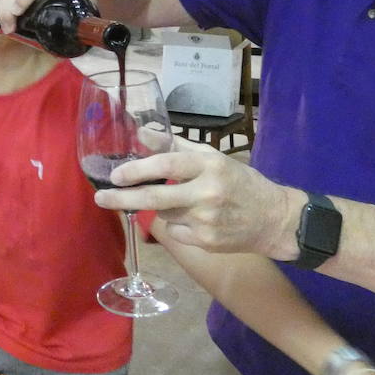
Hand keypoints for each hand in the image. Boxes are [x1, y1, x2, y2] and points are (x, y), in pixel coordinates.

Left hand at [93, 137, 294, 258]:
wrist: (275, 220)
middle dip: (121, 197)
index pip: (166, 164)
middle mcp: (207, 192)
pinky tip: (196, 221)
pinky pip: (175, 232)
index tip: (115, 174)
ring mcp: (206, 220)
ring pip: (164, 214)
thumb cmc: (241, 183)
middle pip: (154, 196)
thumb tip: (140, 132)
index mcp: (209, 166)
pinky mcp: (206, 242)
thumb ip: (175, 145)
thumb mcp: (212, 158)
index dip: (137, 169)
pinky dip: (177, 226)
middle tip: (100, 198)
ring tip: (185, 203)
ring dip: (162, 208)